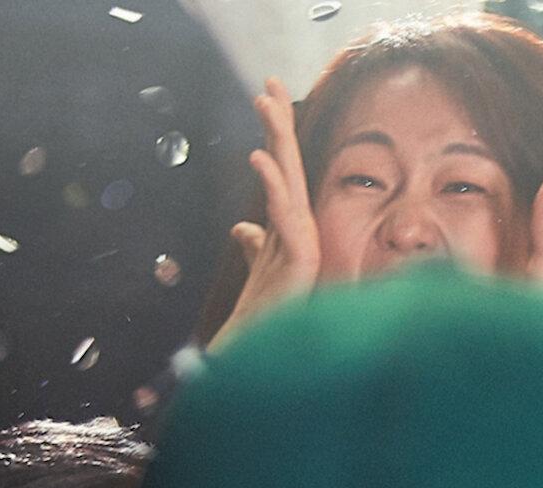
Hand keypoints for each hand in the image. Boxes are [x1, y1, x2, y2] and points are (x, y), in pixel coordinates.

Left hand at [211, 78, 320, 349]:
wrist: (270, 351)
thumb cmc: (268, 311)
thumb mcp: (257, 267)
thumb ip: (253, 245)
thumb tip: (241, 229)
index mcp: (288, 225)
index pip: (282, 169)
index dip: (275, 133)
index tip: (267, 96)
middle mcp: (298, 227)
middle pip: (287, 163)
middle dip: (279, 122)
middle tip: (269, 81)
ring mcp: (301, 241)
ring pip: (288, 179)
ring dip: (277, 139)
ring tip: (264, 102)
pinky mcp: (299, 259)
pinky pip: (284, 214)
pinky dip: (272, 184)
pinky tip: (259, 156)